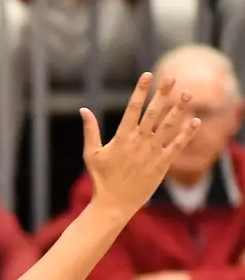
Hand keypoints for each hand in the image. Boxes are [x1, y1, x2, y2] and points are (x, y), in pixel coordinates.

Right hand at [81, 73, 199, 220]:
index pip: (133, 109)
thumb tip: (83, 110)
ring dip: (179, 108)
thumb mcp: (91, 154)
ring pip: (169, 125)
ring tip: (187, 93)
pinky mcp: (163, 163)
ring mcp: (153, 152)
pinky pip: (178, 144)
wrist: (114, 204)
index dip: (140, 91)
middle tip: (171, 77)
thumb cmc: (101, 179)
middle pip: (153, 113)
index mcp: (121, 138)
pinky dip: (187, 132)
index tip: (147, 75)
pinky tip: (195, 120)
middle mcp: (139, 142)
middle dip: (162, 94)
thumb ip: (90, 130)